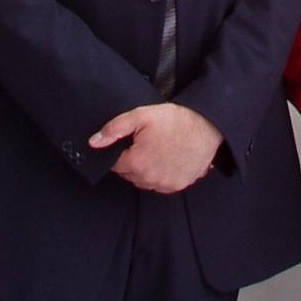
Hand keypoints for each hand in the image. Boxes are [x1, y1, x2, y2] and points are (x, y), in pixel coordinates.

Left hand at [91, 103, 223, 193]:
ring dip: (147, 169)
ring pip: (145, 180)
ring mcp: (165, 185)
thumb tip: (93, 142)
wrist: (207, 125)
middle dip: (134, 160)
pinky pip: (162, 184)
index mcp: (136, 163)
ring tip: (160, 148)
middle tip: (147, 142)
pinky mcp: (179, 185)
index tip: (134, 141)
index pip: (115, 164)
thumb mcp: (140, 116)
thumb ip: (114, 129)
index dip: (122, 151)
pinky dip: (162, 174)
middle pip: (130, 174)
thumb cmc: (175, 119)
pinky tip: (170, 158)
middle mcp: (149, 179)